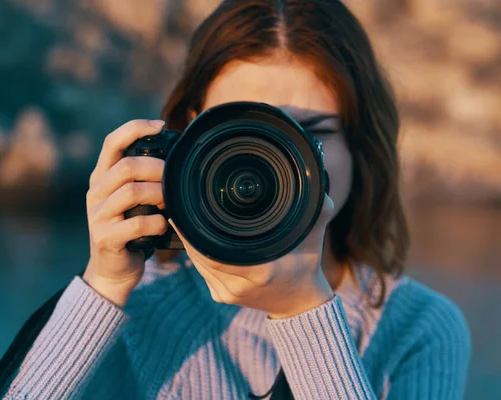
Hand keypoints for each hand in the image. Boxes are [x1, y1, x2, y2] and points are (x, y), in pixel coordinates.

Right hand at [83, 119, 168, 306]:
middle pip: (126, 166)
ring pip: (130, 192)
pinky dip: (156, 223)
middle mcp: (96, 192)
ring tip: (170, 203)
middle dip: (157, 169)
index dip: (135, 128)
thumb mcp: (135, 201)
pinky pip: (135, 224)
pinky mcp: (105, 238)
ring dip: (158, 195)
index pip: (112, 142)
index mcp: (103, 177)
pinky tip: (163, 226)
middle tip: (174, 179)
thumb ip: (146, 180)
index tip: (161, 125)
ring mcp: (98, 216)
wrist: (113, 270)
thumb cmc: (132, 229)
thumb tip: (179, 158)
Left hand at [169, 194, 335, 318]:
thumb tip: (320, 181)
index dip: (195, 235)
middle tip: (180, 210)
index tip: (185, 214)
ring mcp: (229, 294)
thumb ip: (318, 210)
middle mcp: (240, 286)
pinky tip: (194, 239)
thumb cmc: (307, 264)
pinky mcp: (222, 297)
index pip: (214, 254)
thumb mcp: (314, 235)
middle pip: (201, 257)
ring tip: (183, 220)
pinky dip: (197, 255)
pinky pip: (203, 273)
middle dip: (189, 233)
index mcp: (261, 271)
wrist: (300, 302)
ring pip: (198, 265)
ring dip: (190, 243)